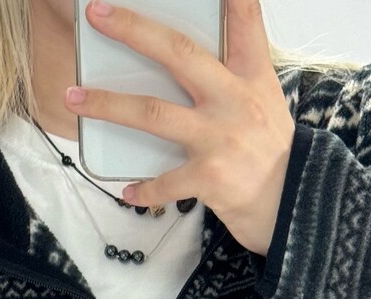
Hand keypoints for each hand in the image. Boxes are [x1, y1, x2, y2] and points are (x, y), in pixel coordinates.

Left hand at [65, 0, 295, 257]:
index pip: (243, 21)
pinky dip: (144, 189)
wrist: (296, 207)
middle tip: (99, 14)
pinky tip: (127, 190)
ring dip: (108, 105)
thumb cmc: (272, 154)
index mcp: (251, 77)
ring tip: (75, 98)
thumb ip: (235, 74)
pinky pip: (165, 182)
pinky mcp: (211, 178)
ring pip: (153, 114)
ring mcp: (220, 138)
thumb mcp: (265, 102)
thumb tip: (187, 59)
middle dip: (135, 31)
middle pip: (178, 54)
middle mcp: (235, 101)